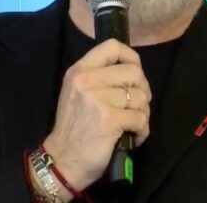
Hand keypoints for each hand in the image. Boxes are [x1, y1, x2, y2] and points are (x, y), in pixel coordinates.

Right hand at [43, 38, 151, 191]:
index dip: (131, 57)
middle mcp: (86, 80)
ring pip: (140, 97)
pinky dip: (142, 130)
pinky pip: (140, 118)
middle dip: (143, 91)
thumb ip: (100, 77)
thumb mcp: (78, 92)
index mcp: (80, 70)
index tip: (134, 75)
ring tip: (133, 124)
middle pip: (134, 72)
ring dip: (143, 114)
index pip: (113, 46)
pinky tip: (133, 137)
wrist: (62, 160)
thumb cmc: (74, 127)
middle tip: (137, 106)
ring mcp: (97, 99)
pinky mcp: (108, 119)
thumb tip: (134, 72)